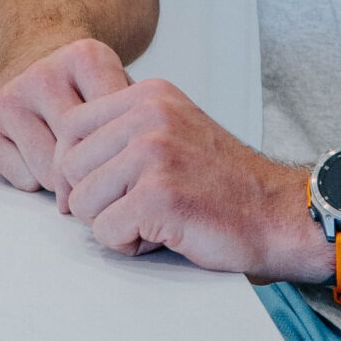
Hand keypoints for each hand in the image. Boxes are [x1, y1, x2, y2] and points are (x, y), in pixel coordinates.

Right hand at [0, 37, 130, 191]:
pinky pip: (23, 179)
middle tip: (101, 179)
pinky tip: (43, 160)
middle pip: (77, 152)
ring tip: (73, 168)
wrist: (39, 59)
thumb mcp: (120, 87)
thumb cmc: (87, 86)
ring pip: (49, 172)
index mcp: (85, 57)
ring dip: (65, 184)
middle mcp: (43, 73)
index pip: (108, 125)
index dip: (119, 155)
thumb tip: (140, 168)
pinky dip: (36, 182)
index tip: (126, 167)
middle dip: (92, 176)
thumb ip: (135, 119)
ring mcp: (10, 98)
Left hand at [54, 78, 332, 282]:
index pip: (70, 128)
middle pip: (69, 168)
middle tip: (136, 208)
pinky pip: (107, 233)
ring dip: (113, 224)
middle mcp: (148, 115)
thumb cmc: (223, 184)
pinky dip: (131, 245)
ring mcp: (153, 153)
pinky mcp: (159, 195)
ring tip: (155, 218)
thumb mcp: (171, 132)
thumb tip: (61, 170)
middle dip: (94, 200)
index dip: (79, 168)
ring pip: (82, 203)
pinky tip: (166, 233)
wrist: (279, 212)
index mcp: (147, 95)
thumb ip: (121, 135)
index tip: (106, 189)